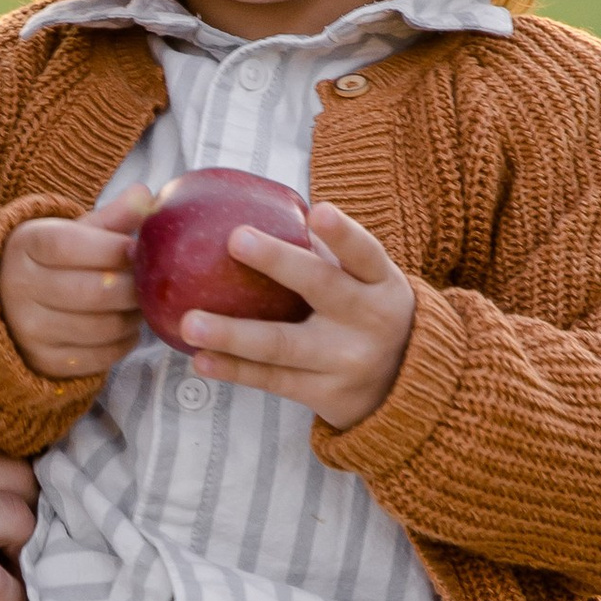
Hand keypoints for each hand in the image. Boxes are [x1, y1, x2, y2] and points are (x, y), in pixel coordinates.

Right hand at [0, 184, 156, 380]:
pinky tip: (126, 328)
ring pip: (101, 328)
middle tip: (150, 282)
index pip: (68, 246)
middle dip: (133, 287)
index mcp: (25, 246)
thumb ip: (109, 219)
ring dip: (133, 317)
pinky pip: (99, 358)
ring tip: (139, 304)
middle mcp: (19, 288)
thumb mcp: (71, 233)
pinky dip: (123, 343)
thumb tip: (145, 196)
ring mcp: (28, 330)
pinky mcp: (43, 362)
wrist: (6, 303)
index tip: (136, 249)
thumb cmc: (51, 261)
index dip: (110, 248)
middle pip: (93, 292)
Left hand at [176, 198, 417, 432]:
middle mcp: (368, 320)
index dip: (343, 235)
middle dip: (278, 262)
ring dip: (233, 334)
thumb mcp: (368, 284)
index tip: (318, 212)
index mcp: (380, 283)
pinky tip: (201, 359)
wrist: (409, 390)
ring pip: (283, 344)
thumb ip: (327, 253)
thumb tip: (261, 206)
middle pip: (321, 287)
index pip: (364, 253)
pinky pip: (273, 380)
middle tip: (235, 239)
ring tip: (191, 323)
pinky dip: (235, 370)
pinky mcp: (326, 394)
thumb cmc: (368, 315)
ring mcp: (346, 360)